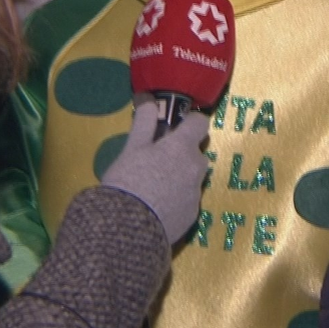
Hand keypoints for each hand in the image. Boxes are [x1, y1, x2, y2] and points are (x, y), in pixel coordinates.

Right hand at [101, 100, 209, 242]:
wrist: (128, 228)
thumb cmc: (128, 180)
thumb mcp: (132, 148)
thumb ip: (145, 123)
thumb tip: (149, 99)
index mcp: (182, 147)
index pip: (200, 123)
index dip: (189, 122)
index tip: (176, 127)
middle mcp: (196, 168)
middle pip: (196, 152)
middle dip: (182, 153)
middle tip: (157, 160)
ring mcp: (196, 193)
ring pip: (193, 177)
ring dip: (181, 176)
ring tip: (154, 186)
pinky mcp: (193, 216)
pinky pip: (188, 199)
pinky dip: (177, 198)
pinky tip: (157, 206)